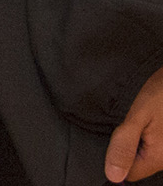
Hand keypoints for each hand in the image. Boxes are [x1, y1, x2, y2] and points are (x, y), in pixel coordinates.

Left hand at [108, 64, 162, 181]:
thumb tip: (113, 176)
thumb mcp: (137, 116)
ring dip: (136, 143)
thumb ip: (124, 145)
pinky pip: (152, 148)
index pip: (128, 175)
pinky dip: (144, 139)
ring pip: (145, 157)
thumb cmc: (160, 94)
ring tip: (137, 123)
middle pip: (138, 167)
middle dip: (127, 150)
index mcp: (158, 158)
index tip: (116, 138)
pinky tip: (146, 123)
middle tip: (128, 127)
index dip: (116, 158)